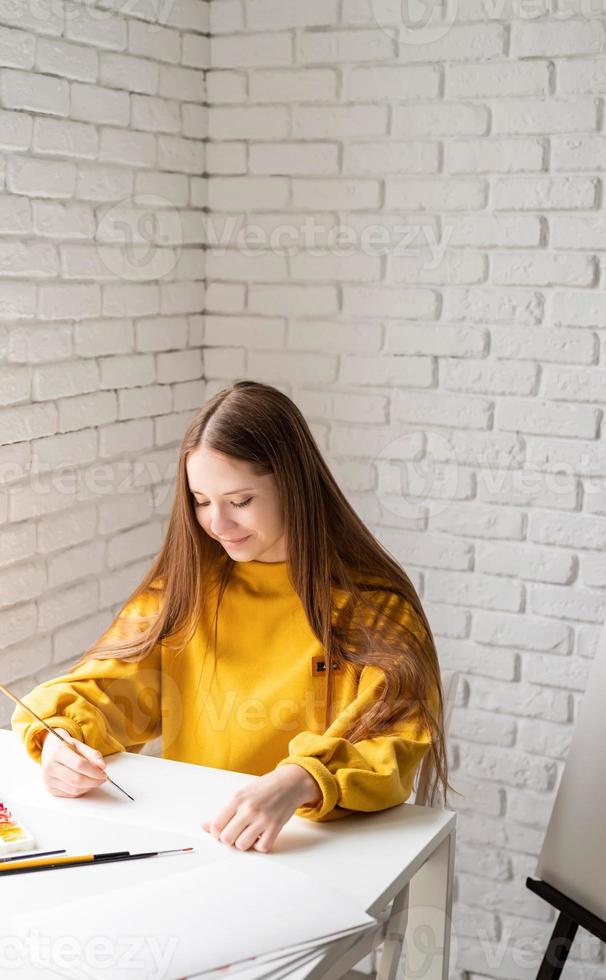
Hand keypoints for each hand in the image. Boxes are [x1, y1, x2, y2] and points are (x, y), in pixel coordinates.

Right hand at [40, 728, 106, 797]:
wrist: (50, 750)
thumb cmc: (67, 747)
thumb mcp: (80, 745)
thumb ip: (93, 755)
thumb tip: (102, 766)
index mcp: (58, 752)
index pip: (79, 765)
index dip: (94, 771)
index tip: (103, 773)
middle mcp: (50, 767)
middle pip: (76, 780)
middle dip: (93, 781)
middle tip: (102, 778)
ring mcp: (48, 779)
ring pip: (74, 789)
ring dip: (89, 787)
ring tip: (95, 780)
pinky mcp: (50, 789)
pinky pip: (70, 794)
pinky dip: (81, 790)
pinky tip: (85, 784)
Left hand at [202, 764, 321, 852]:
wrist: (290, 783)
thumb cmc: (264, 789)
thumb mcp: (241, 795)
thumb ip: (224, 812)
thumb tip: (204, 827)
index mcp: (237, 799)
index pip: (216, 825)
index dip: (216, 833)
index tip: (222, 831)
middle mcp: (249, 808)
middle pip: (227, 838)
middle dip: (230, 839)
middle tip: (236, 833)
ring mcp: (263, 818)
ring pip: (242, 845)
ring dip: (245, 843)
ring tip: (249, 834)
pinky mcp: (276, 827)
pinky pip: (262, 847)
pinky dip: (260, 845)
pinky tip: (261, 836)